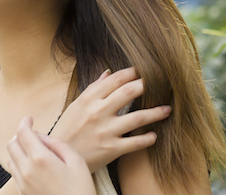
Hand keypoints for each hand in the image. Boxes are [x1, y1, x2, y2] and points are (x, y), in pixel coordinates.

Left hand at [7, 116, 95, 194]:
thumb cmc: (81, 191)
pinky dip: (19, 164)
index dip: (25, 122)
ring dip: (18, 150)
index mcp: (40, 159)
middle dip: (20, 135)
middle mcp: (26, 170)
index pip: (23, 132)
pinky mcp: (23, 193)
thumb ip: (58, 144)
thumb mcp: (77, 162)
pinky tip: (33, 166)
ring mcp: (22, 184)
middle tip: (32, 134)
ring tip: (33, 150)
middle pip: (12, 144)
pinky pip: (14, 173)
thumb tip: (42, 137)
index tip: (30, 119)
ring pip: (10, 159)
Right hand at [50, 67, 171, 172]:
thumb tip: (109, 73)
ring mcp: (106, 131)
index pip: (115, 80)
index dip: (132, 72)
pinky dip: (148, 138)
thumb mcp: (76, 105)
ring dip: (156, 112)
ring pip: (138, 117)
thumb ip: (94, 89)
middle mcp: (98, 112)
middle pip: (129, 93)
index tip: (144, 70)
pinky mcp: (111, 149)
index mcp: (89, 99)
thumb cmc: (68, 128)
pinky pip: (136, 142)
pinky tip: (153, 135)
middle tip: (161, 84)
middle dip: (147, 85)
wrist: (58, 156)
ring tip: (167, 109)